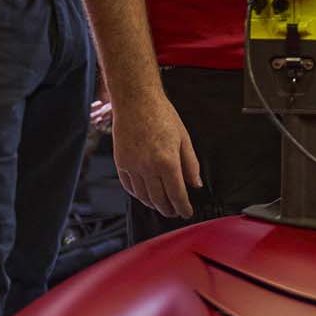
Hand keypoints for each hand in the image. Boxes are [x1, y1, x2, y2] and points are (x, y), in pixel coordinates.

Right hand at [113, 93, 200, 218]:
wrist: (136, 102)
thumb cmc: (162, 116)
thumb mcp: (184, 138)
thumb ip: (191, 164)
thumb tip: (195, 184)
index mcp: (167, 161)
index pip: (176, 193)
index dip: (182, 206)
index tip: (186, 213)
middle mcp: (148, 167)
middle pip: (159, 198)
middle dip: (168, 209)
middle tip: (175, 213)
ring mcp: (132, 166)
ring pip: (143, 195)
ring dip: (153, 204)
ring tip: (162, 206)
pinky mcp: (121, 163)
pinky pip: (129, 186)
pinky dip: (138, 195)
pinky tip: (145, 195)